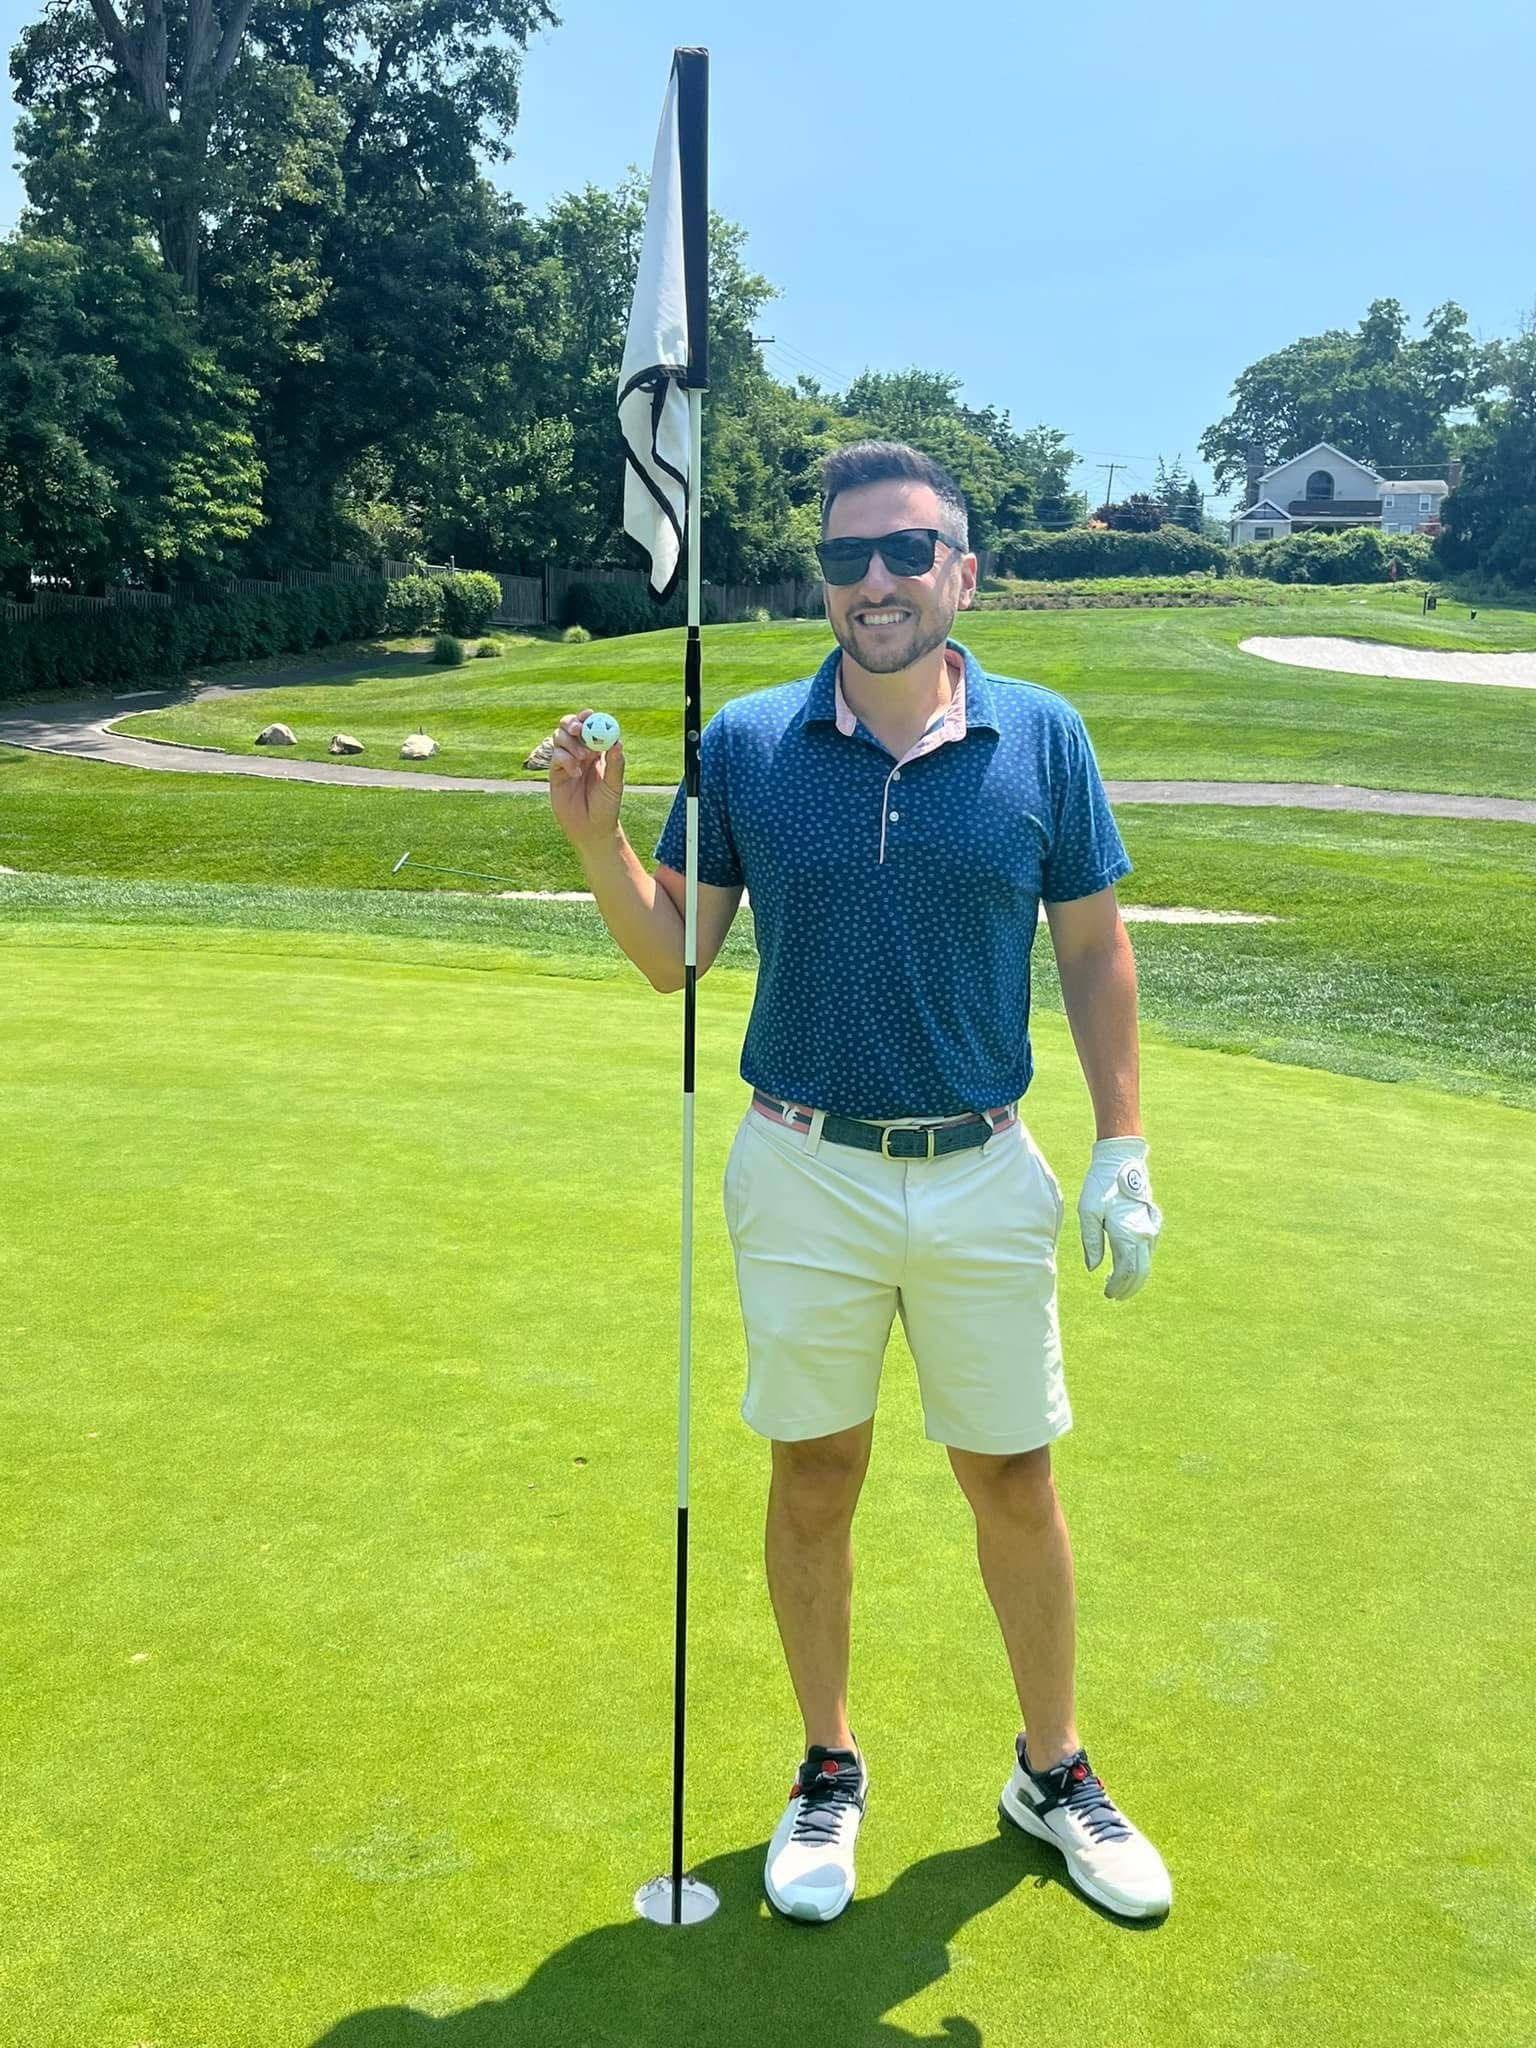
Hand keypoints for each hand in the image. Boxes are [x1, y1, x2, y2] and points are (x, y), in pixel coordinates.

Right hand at [547, 710, 624, 849]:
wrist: (591, 829)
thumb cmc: (607, 807)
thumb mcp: (614, 785)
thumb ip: (615, 764)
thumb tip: (618, 742)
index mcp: (597, 752)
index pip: (590, 727)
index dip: (588, 718)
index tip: (590, 715)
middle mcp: (581, 753)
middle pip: (570, 727)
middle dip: (572, 723)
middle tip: (578, 729)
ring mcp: (566, 761)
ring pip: (560, 738)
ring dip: (570, 743)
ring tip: (582, 759)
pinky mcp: (556, 772)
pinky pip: (556, 756)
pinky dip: (565, 759)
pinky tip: (575, 773)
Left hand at [1077, 1137, 1161, 1300]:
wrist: (1121, 1161)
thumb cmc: (1101, 1185)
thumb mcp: (1088, 1212)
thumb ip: (1091, 1242)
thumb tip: (1094, 1268)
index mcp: (1127, 1234)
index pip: (1126, 1272)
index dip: (1118, 1287)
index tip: (1108, 1293)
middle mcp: (1144, 1234)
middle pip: (1140, 1272)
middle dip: (1128, 1287)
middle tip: (1115, 1296)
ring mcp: (1151, 1228)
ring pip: (1147, 1262)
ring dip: (1135, 1276)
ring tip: (1118, 1283)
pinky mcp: (1153, 1222)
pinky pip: (1150, 1250)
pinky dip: (1141, 1262)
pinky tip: (1127, 1264)